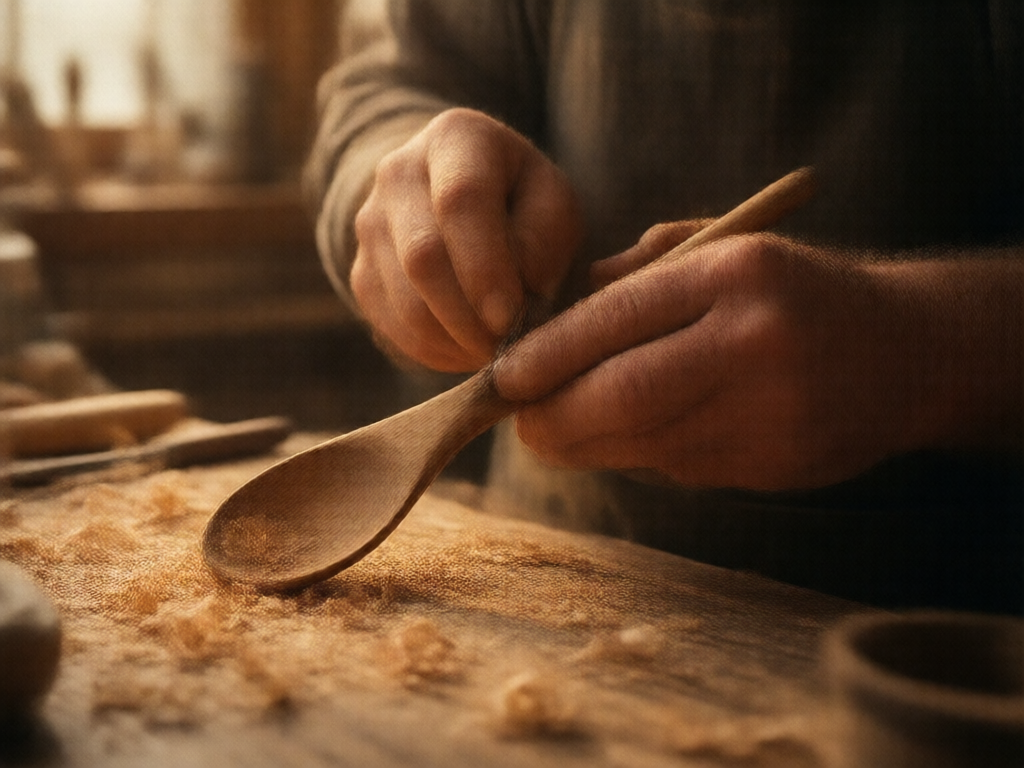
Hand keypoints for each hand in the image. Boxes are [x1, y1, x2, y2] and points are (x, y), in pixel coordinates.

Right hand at [351, 108, 582, 371]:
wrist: (463, 202)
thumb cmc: (522, 203)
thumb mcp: (553, 205)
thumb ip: (540, 244)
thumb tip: (509, 304)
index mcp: (456, 138)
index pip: (461, 201)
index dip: (485, 267)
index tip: (510, 317)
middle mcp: (398, 171)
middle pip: (423, 257)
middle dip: (470, 316)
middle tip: (507, 346)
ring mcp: (369, 222)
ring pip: (404, 300)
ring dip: (454, 340)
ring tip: (493, 349)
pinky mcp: (360, 270)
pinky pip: (391, 325)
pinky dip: (433, 350)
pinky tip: (466, 346)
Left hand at [494, 228, 937, 490]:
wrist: (905, 351)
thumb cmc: (790, 291)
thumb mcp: (721, 252)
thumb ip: (635, 278)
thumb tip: (546, 323)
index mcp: (734, 275)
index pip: (613, 321)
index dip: (545, 357)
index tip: (502, 377)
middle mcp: (753, 343)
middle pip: (620, 397)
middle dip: (552, 419)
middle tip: (520, 421)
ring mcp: (770, 412)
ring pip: (643, 443)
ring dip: (587, 443)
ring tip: (561, 428)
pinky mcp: (774, 465)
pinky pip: (678, 467)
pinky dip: (638, 455)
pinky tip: (635, 435)